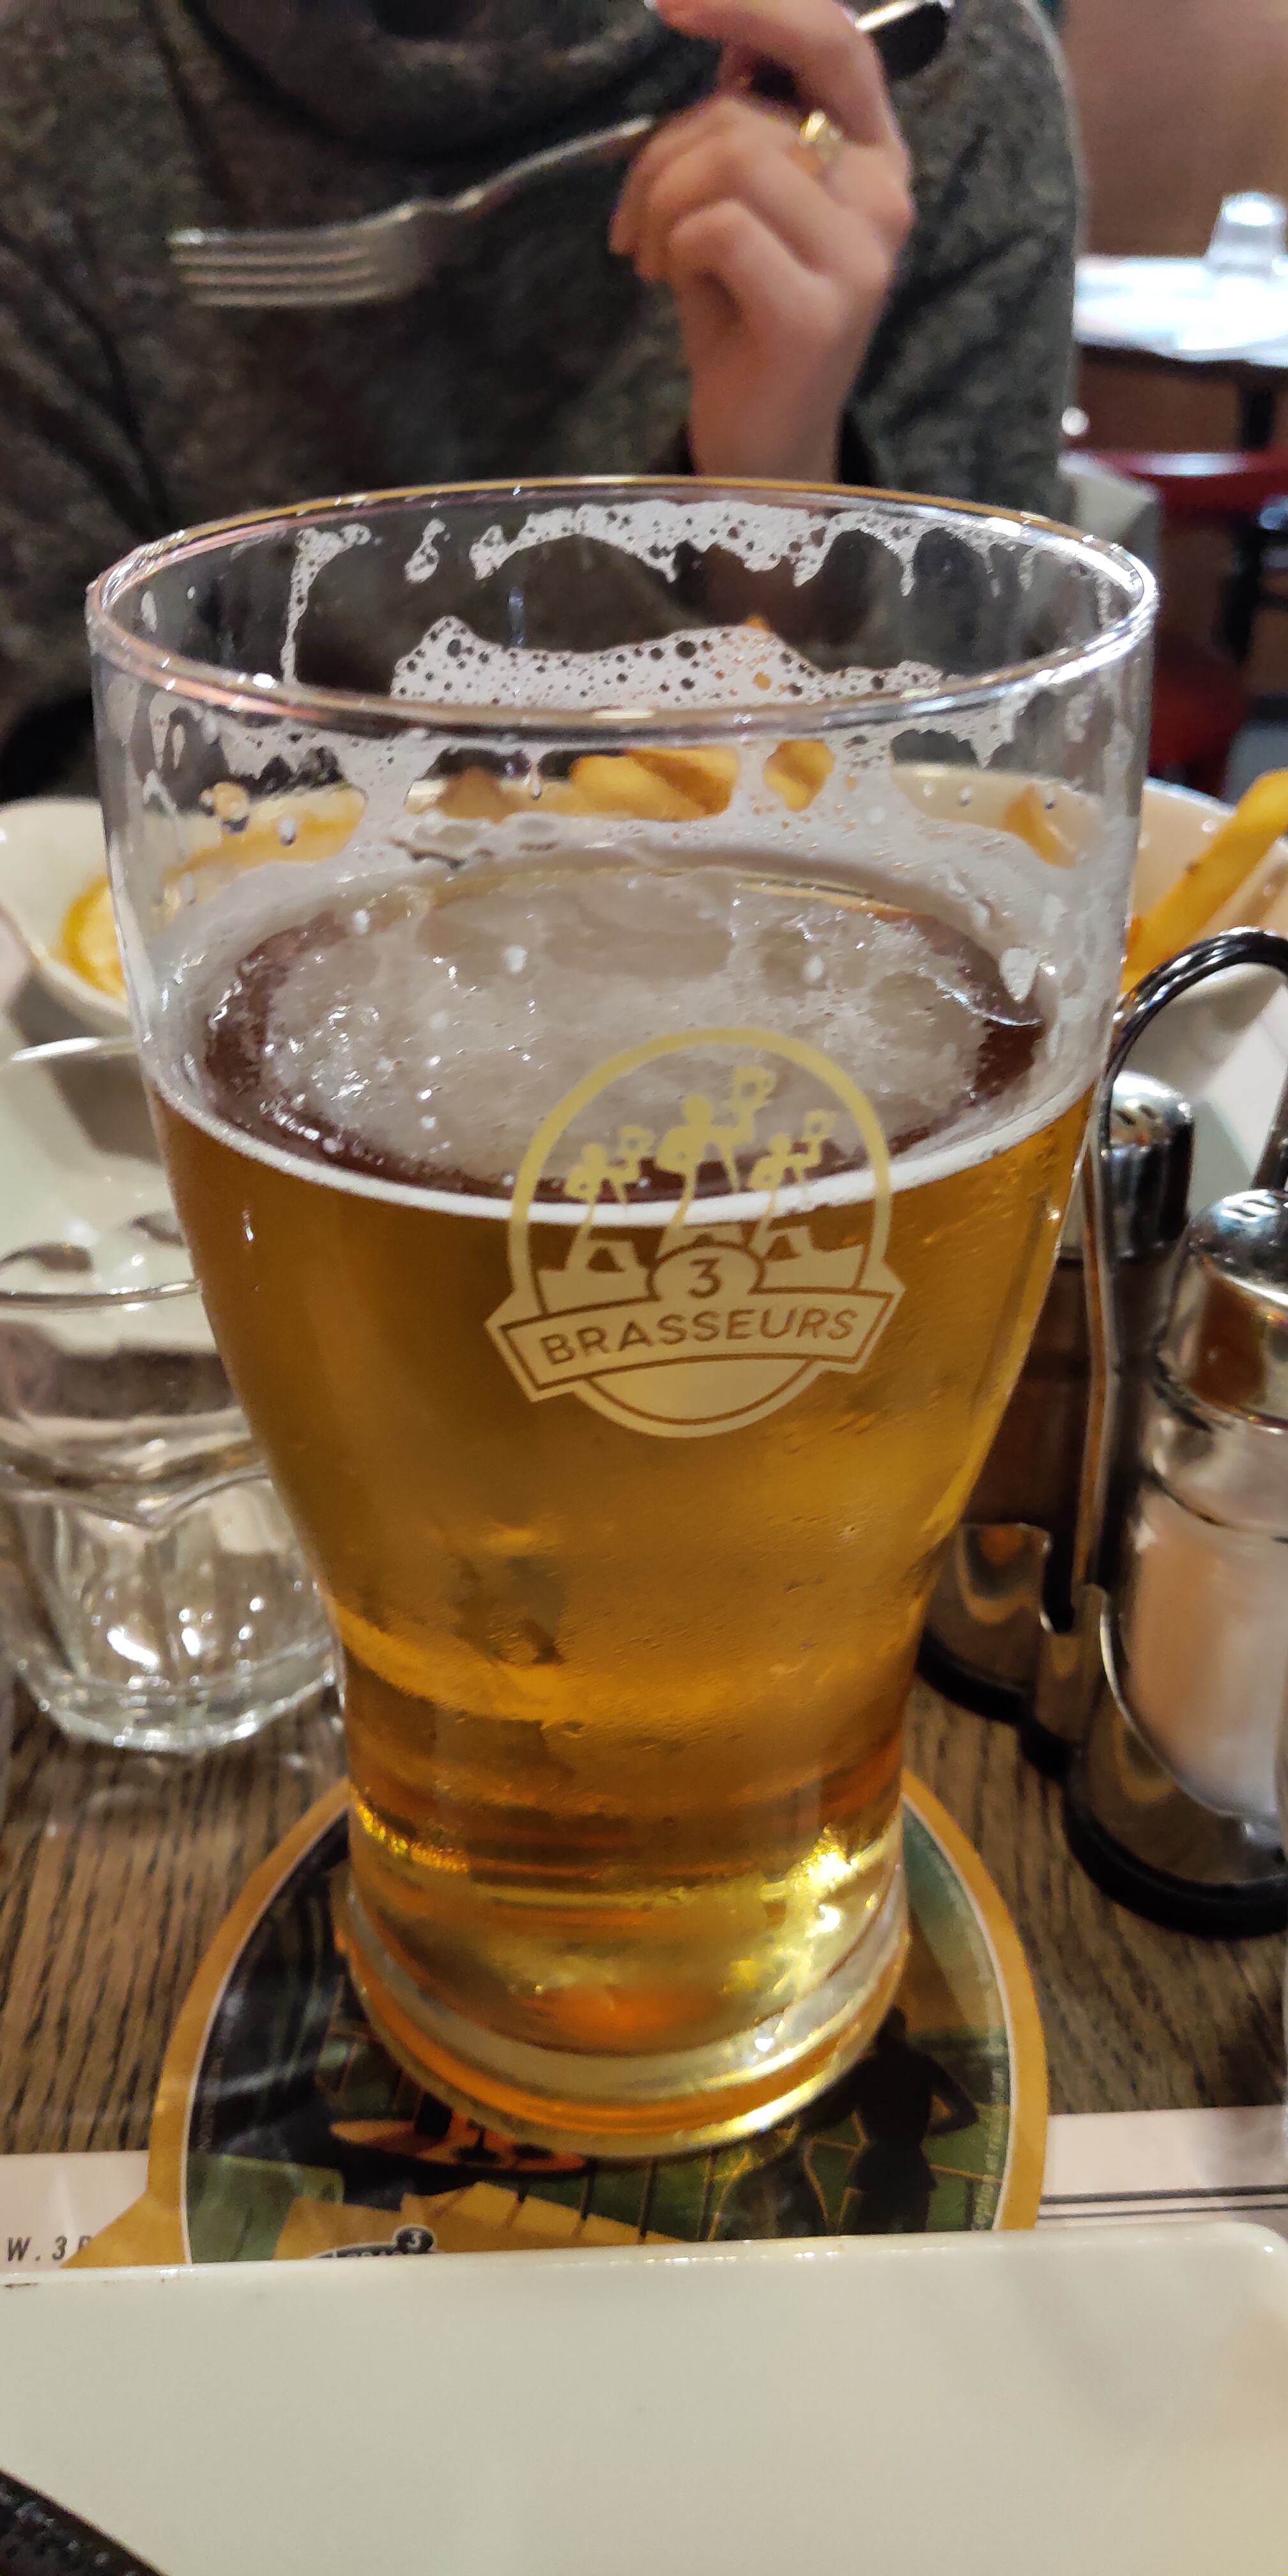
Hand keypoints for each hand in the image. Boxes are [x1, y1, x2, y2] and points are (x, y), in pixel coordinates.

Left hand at [610, 0, 912, 482]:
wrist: (760, 445)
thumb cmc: (743, 321)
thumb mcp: (743, 206)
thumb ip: (746, 127)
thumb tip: (719, 38)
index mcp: (873, 155)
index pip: (832, 40)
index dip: (753, 5)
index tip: (670, 3)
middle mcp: (884, 196)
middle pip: (750, 111)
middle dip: (662, 153)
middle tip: (633, 221)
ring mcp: (860, 256)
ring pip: (731, 158)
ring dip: (659, 201)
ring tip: (650, 257)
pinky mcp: (819, 312)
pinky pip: (718, 226)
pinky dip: (671, 246)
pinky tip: (665, 284)